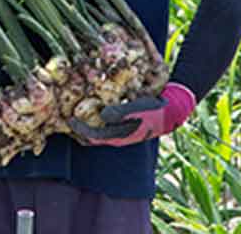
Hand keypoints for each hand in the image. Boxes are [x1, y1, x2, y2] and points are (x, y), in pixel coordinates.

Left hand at [68, 82, 195, 146]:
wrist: (173, 108)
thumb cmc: (155, 111)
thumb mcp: (139, 109)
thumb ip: (121, 112)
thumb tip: (102, 115)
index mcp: (120, 136)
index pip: (93, 137)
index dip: (79, 129)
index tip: (68, 119)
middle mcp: (118, 135)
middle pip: (93, 134)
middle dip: (80, 126)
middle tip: (66, 114)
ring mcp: (121, 129)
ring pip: (98, 128)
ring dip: (87, 121)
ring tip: (75, 109)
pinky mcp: (124, 121)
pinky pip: (106, 120)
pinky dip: (97, 114)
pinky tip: (92, 104)